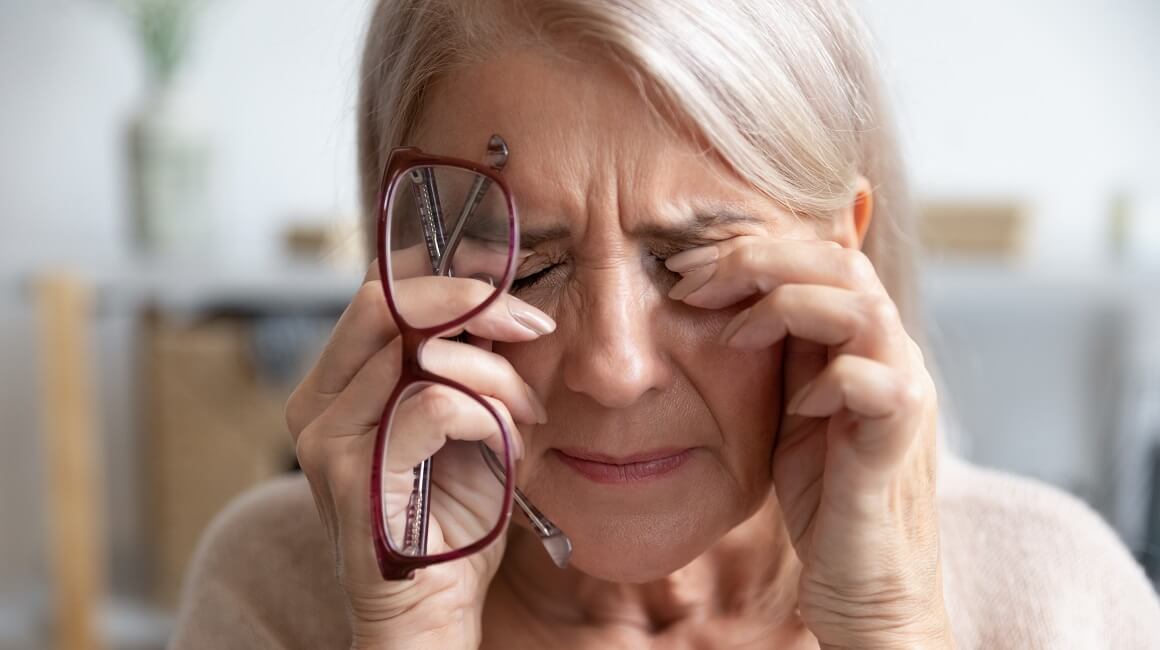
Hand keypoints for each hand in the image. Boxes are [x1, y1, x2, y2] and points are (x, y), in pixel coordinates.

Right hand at [285, 254, 553, 648]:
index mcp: (337, 386)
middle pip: (384, 301)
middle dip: (473, 302)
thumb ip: (463, 365)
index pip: (379, 293)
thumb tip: (500, 302)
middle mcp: (317, 404)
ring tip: (526, 414)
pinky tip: (508, 444)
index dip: (447, 277)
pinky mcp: (353, 475)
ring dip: (496, 375)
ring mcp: (327, 439)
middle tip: (531, 327)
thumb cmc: (451, 519)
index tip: (510, 290)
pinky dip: (488, 414)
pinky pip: (435, 405)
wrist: (431, 613)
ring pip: (420, 353)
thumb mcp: (464, 423)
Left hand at [666, 237, 952, 648]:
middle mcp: (893, 353)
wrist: (866, 581)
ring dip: (784, 307)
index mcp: (864, 339)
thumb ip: (780, 350)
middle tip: (691, 281)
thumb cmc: (824, 493)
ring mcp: (904, 392)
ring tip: (731, 335)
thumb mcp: (789, 405)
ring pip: (860, 306)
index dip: (752, 250)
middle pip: (841, 262)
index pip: (820, 256)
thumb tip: (725, 296)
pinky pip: (874, 383)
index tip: (685, 267)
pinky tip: (795, 406)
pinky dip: (828, 380)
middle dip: (756, 260)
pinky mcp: (898, 439)